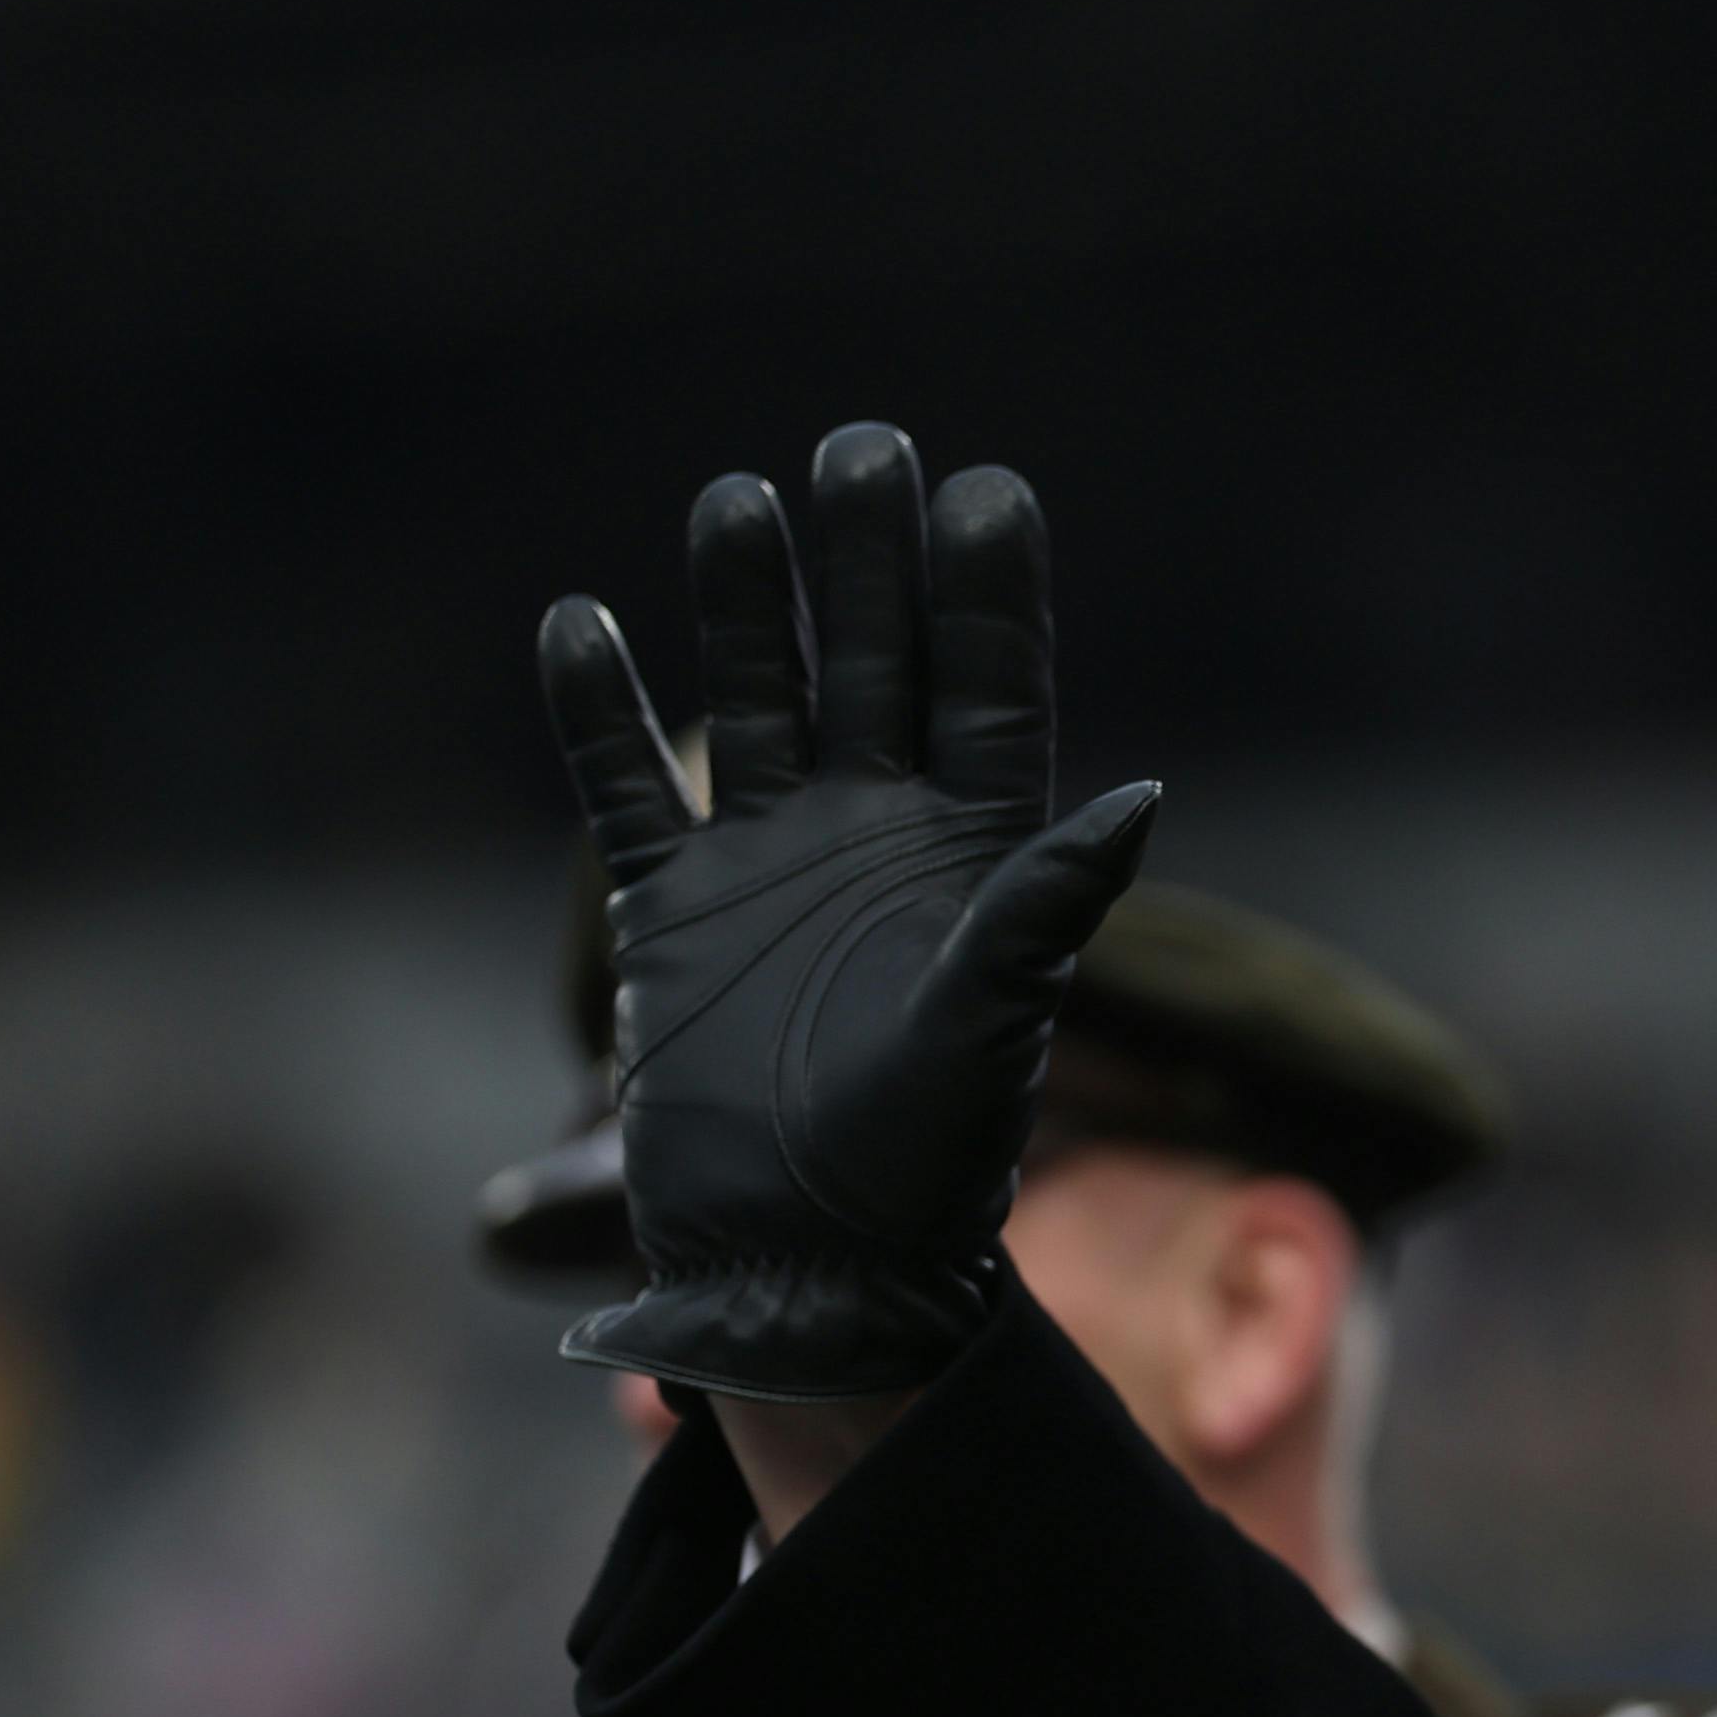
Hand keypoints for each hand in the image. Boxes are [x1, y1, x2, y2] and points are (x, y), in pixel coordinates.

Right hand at [537, 423, 1156, 1401]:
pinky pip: (628, 790)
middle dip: (868, 561)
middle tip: (863, 446)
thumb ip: (1044, 910)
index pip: (987, 692)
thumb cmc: (924, 1168)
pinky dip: (601, 713)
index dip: (986, 596)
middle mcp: (874, 837)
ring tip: (737, 503)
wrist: (807, 1270)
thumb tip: (1137, 797)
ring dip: (745, 605)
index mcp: (973, 856)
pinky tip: (580, 623)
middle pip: (872, 664)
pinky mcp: (675, 914)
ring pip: (755, 700)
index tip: (985, 491)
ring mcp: (768, 866)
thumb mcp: (992, 1030)